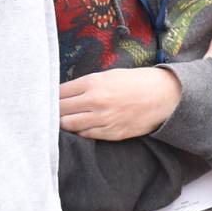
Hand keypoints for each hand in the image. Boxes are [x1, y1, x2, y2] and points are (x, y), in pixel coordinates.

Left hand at [59, 67, 181, 139]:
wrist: (163, 96)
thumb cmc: (136, 82)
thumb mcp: (109, 75)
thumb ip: (86, 84)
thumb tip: (65, 94)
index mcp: (93, 83)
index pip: (59, 93)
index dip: (51, 97)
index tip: (48, 99)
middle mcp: (95, 101)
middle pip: (60, 110)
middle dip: (53, 111)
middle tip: (51, 112)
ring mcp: (103, 119)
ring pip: (69, 126)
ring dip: (63, 123)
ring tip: (64, 120)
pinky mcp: (111, 133)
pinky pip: (85, 135)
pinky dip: (80, 132)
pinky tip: (81, 127)